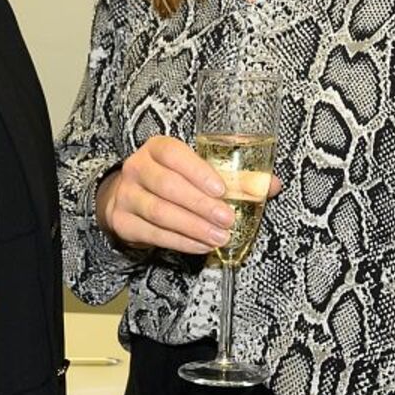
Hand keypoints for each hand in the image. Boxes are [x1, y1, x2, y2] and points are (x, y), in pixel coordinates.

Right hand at [95, 135, 280, 255]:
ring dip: (193, 227)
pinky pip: (153, 233)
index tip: (222, 190)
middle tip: (227, 219)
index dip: (198, 172)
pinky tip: (201, 246)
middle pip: (168, 186)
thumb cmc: (173, 181)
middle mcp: (137, 168)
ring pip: (160, 212)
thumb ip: (236, 179)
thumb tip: (272, 185)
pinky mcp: (122, 221)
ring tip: (219, 237)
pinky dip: (180, 242)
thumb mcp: (199, 173)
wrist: (129, 198)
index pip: (174, 154)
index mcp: (157, 148)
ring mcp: (126, 195)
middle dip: (200, 205)